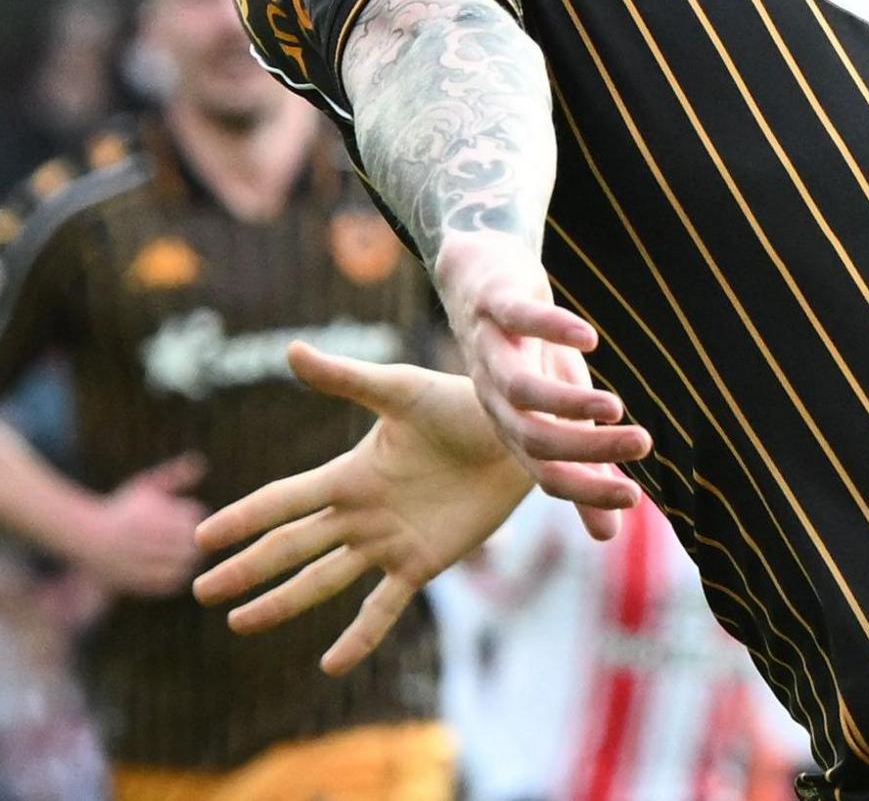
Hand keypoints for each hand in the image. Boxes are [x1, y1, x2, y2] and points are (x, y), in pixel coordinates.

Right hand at [68, 452, 205, 595]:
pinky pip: (167, 582)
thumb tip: (199, 462)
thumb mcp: (145, 487)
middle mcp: (139, 542)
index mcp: (146, 519)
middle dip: (191, 540)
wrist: (85, 538)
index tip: (188, 517)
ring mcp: (135, 564)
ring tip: (182, 551)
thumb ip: (173, 476)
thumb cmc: (120, 508)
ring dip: (186, 559)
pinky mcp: (134, 582)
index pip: (189, 520)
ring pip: (180, 565)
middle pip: (187, 544)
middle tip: (190, 538)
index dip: (192, 518)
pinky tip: (173, 566)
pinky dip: (175, 575)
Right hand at [193, 343, 541, 672]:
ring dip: (282, 602)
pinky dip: (359, 638)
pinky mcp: (422, 563)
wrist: (518, 437)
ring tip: (240, 624)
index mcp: (349, 474)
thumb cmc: (461, 406)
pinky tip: (331, 666)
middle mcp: (360, 512)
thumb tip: (291, 349)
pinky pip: (383, 607)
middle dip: (248, 569)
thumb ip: (347, 379)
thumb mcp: (401, 391)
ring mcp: (388, 542)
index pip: (284, 501)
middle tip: (202, 591)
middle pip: (292, 546)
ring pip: (324, 580)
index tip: (202, 536)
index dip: (245, 518)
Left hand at [434, 232, 648, 538]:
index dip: (585, 491)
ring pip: (521, 388)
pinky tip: (589, 339)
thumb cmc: (528, 354)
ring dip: (568, 402)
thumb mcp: (561, 413)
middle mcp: (495, 396)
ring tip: (615, 407)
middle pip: (533, 437)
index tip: (635, 499)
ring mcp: (492, 349)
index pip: (544, 474)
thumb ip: (582, 470)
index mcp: (511, 427)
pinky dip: (553, 331)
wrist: (480, 277)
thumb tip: (610, 538)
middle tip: (642, 444)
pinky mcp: (495, 303)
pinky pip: (520, 321)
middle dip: (587, 448)